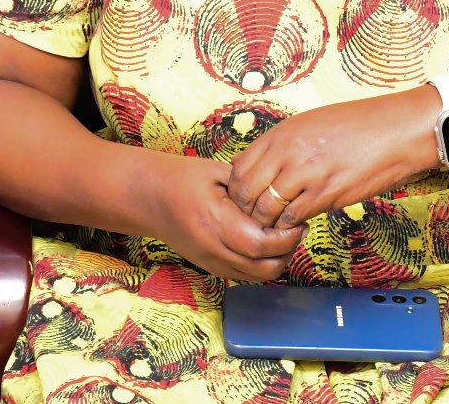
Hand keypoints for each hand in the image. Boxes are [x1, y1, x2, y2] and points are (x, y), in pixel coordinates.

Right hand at [142, 155, 302, 280]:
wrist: (149, 199)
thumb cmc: (183, 178)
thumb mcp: (218, 172)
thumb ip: (248, 186)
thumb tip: (281, 194)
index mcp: (213, 221)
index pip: (259, 243)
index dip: (285, 237)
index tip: (298, 219)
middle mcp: (211, 248)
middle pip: (262, 267)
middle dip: (288, 251)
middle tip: (299, 228)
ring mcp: (210, 262)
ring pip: (256, 276)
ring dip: (278, 260)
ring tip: (287, 235)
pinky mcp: (210, 267)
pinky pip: (245, 275)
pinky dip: (263, 265)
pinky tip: (269, 243)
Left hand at [227, 88, 439, 230]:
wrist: (395, 131)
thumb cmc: (357, 126)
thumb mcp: (311, 125)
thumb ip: (284, 146)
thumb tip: (264, 168)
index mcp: (282, 133)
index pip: (238, 168)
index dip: (238, 189)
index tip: (247, 199)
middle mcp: (288, 152)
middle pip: (245, 192)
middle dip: (247, 211)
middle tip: (257, 220)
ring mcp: (306, 173)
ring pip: (266, 210)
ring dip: (268, 224)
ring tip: (277, 227)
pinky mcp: (326, 193)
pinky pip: (293, 218)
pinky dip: (291, 227)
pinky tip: (300, 225)